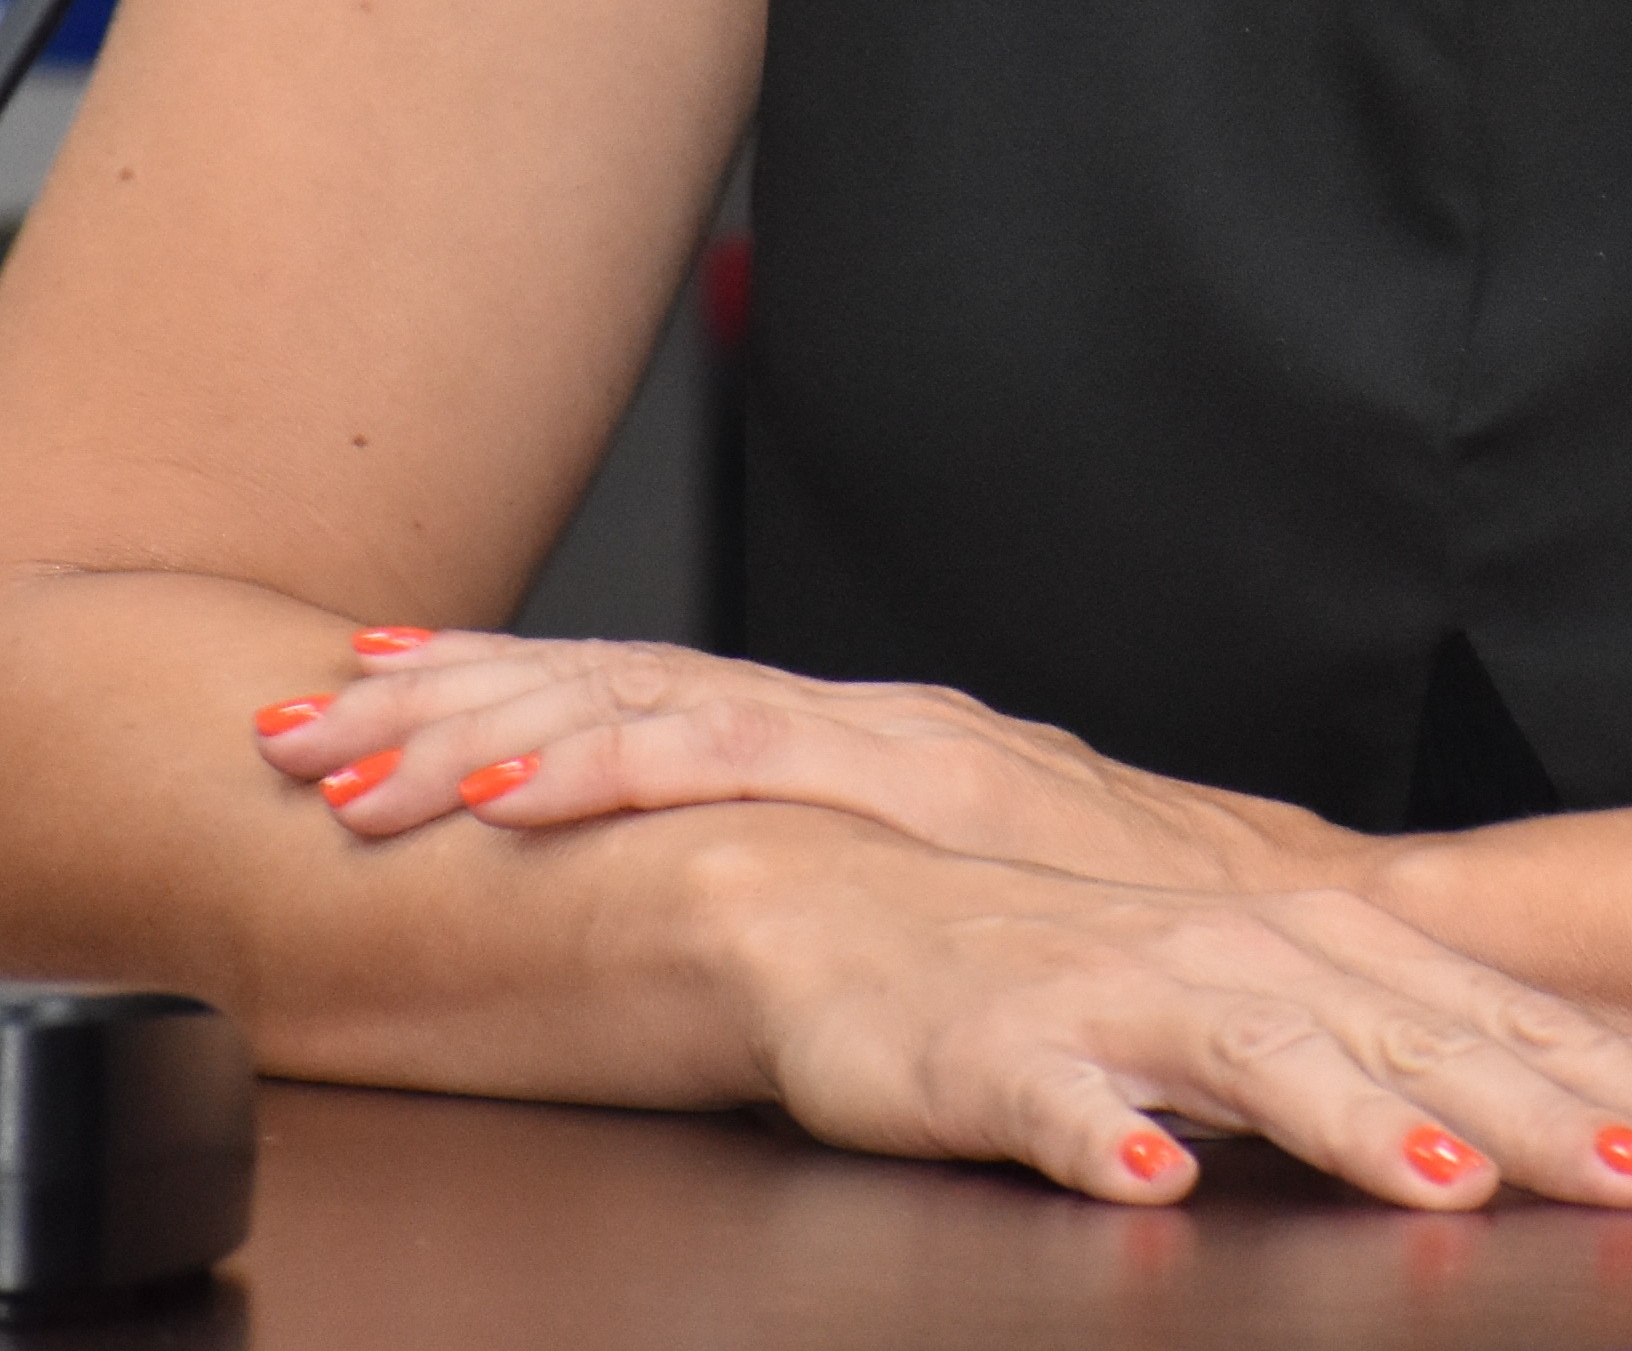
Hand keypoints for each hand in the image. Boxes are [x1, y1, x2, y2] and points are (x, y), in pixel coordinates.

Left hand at [260, 630, 1356, 897]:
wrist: (1348, 932)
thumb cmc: (1181, 946)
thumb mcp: (988, 922)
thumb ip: (877, 915)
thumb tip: (760, 950)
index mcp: (869, 748)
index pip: (651, 701)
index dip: (499, 702)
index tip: (359, 706)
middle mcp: (867, 721)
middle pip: (616, 682)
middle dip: (444, 703)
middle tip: (283, 726)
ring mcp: (895, 743)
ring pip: (646, 702)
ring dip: (487, 730)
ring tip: (354, 766)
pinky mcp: (932, 784)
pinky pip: (736, 763)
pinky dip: (612, 772)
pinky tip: (508, 801)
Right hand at [704, 808, 1631, 1208]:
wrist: (850, 915)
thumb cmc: (1078, 970)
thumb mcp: (1275, 995)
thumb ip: (1434, 1041)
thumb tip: (1625, 1089)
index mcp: (1320, 949)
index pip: (1497, 1019)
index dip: (1622, 1084)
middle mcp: (1239, 957)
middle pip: (1416, 1039)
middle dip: (1544, 1109)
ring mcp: (1117, 1001)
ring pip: (1260, 1056)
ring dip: (1354, 1119)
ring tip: (1441, 1180)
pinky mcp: (997, 1056)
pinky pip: (1058, 1101)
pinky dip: (1106, 1138)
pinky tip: (1151, 1180)